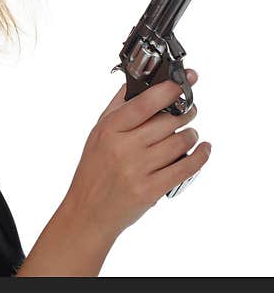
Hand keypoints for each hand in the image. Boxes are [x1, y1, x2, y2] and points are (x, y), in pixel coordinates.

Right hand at [62, 69, 210, 240]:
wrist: (89, 211)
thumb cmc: (93, 171)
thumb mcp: (98, 134)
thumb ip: (117, 107)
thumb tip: (136, 82)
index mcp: (109, 130)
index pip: (144, 103)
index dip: (167, 91)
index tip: (182, 83)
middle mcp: (123, 148)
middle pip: (168, 122)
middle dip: (185, 113)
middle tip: (188, 110)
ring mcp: (138, 170)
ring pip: (180, 142)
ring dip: (191, 135)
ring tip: (189, 134)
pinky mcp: (151, 190)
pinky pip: (186, 167)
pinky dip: (201, 156)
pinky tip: (203, 149)